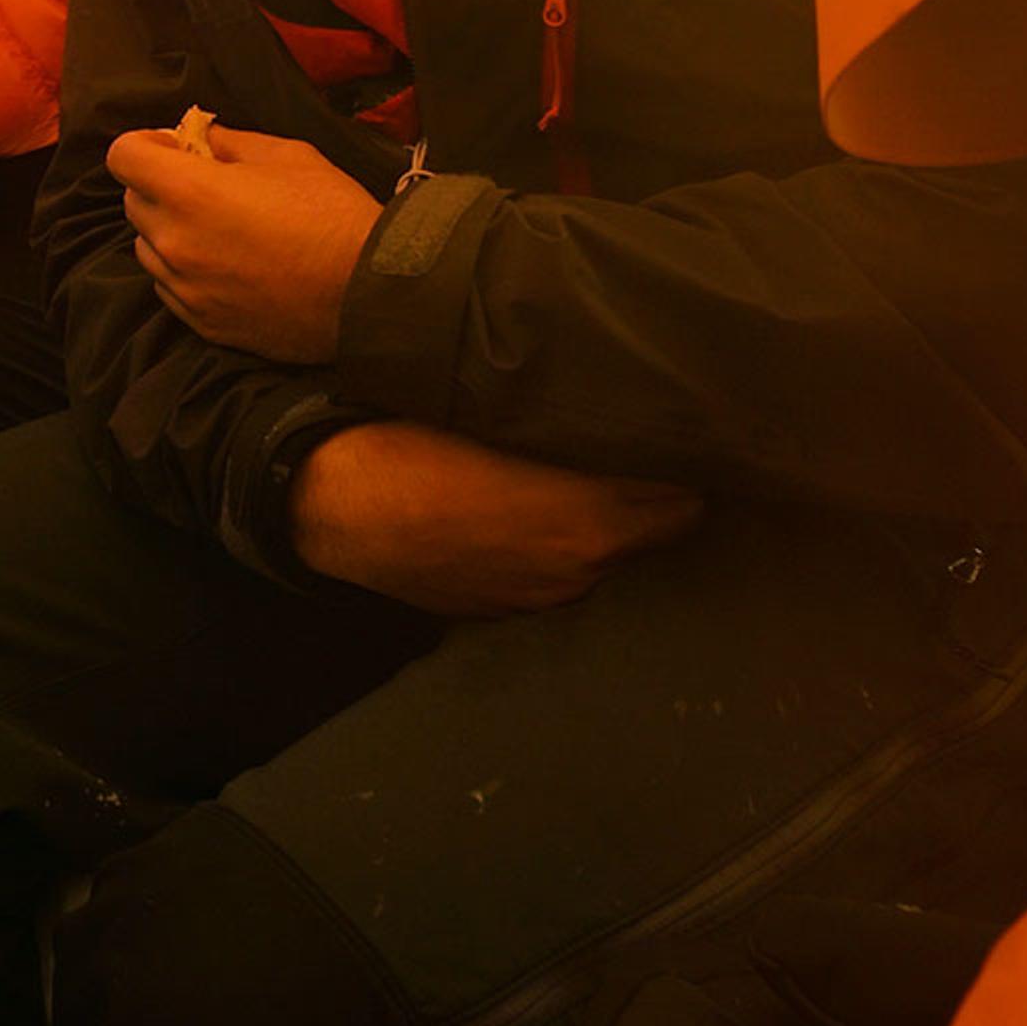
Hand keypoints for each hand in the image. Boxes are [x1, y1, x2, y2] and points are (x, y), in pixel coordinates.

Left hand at [111, 121, 381, 363]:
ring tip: (217, 228)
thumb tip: (199, 139)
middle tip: (205, 185)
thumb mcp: (287, 155)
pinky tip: (227, 264)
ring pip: (147, 246)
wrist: (367, 293)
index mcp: (188, 192)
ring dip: (169, 230)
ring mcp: (184, 287)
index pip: (122, 155)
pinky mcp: (201, 322)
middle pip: (132, 201)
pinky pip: (169, 286)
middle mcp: (173, 241)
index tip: (177, 147)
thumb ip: (230, 142)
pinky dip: (184, 270)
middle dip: (159, 185)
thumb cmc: (331, 214)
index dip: (146, 144)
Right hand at [287, 423, 704, 616]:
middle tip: (639, 450)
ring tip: (579, 478)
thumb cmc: (416, 444)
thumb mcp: (503, 416)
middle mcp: (583, 570)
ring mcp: (543, 597)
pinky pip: (557, 573)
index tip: (682, 437)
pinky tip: (528, 516)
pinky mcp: (506, 609)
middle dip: (654, 495)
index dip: (687, 466)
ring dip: (607, 524)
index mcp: (594, 520)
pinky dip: (559, 548)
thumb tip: (634, 419)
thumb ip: (579, 429)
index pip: (689, 499)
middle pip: (656, 531)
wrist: (337, 505)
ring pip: (608, 555)